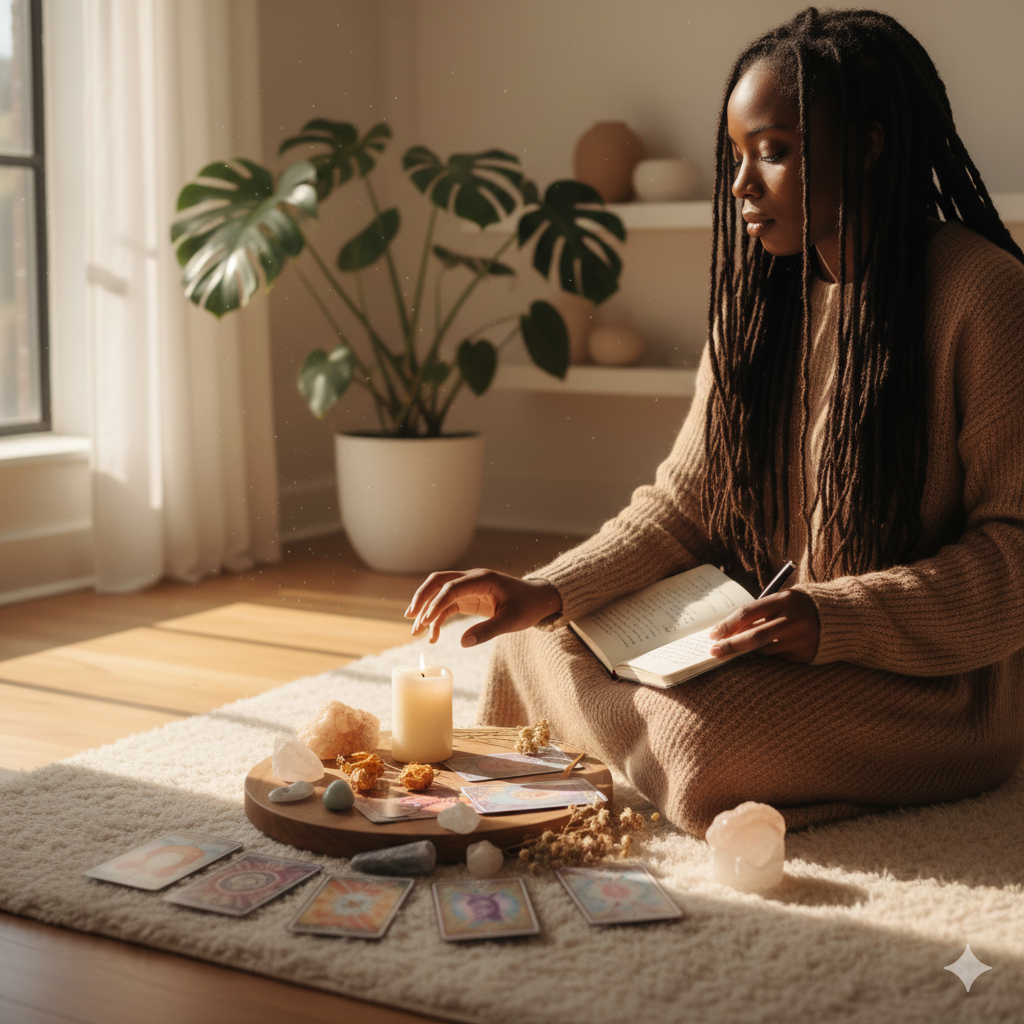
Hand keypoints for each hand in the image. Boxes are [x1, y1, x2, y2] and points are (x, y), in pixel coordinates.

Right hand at [405, 568, 561, 647]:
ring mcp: (468, 588)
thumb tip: (462, 643)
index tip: (426, 621)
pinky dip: (437, 618)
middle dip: (422, 599)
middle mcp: (472, 579)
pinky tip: (432, 635)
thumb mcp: (512, 621)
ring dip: (426, 610)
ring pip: (439, 593)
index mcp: (482, 579)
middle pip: (438, 582)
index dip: (437, 603)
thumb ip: (488, 631)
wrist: (538, 600)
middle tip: (410, 618)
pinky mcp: (468, 598)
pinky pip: (447, 605)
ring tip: (415, 632)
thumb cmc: (528, 606)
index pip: (452, 586)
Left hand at [707, 589, 819, 662]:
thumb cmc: (798, 607)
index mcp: (784, 600)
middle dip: (731, 645)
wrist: (838, 617)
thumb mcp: (781, 601)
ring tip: (736, 651)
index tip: (713, 635)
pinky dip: (766, 655)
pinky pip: (776, 657)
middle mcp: (792, 619)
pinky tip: (762, 652)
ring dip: (747, 652)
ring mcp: (799, 638)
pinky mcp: (804, 653)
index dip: (728, 625)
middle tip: (714, 652)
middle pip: (754, 636)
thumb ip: (759, 614)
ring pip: (763, 649)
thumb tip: (729, 632)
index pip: (748, 613)